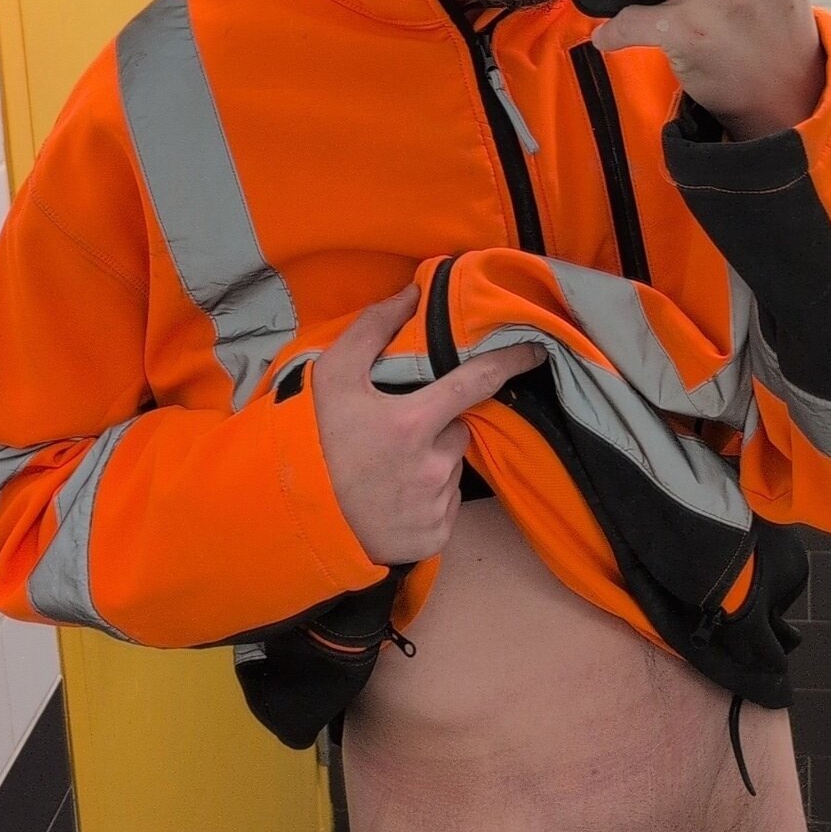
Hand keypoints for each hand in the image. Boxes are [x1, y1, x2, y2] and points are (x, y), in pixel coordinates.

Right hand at [311, 284, 544, 566]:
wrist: (293, 519)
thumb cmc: (312, 441)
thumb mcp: (331, 377)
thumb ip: (372, 329)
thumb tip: (412, 293)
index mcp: (412, 424)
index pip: (476, 383)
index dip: (510, 362)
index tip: (537, 351)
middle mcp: (432, 466)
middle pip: (458, 431)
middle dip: (437, 428)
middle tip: (396, 436)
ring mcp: (434, 505)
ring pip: (451, 470)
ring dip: (432, 465)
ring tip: (389, 471)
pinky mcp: (434, 538)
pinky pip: (445, 507)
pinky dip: (427, 501)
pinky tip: (393, 499)